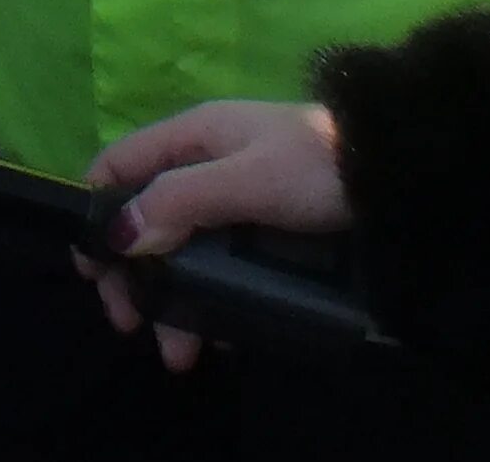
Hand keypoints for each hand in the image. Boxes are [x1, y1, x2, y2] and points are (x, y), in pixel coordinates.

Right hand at [68, 101, 350, 370]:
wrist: (400, 179)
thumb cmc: (316, 169)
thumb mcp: (245, 180)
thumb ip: (180, 201)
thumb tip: (119, 234)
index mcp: (194, 136)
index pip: (121, 164)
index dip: (97, 210)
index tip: (90, 266)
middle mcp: (207, 166)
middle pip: (147, 218)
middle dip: (133, 273)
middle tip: (129, 322)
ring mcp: (236, 203)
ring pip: (183, 252)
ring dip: (172, 301)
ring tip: (180, 352)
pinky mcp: (265, 236)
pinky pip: (221, 269)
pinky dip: (211, 303)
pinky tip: (219, 337)